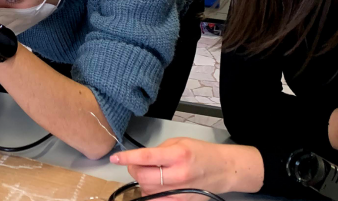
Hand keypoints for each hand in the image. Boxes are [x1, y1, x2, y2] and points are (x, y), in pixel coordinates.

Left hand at [110, 138, 263, 197]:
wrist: (223, 170)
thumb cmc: (201, 152)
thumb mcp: (179, 142)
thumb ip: (158, 150)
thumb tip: (139, 159)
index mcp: (177, 155)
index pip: (146, 157)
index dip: (128, 158)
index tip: (115, 158)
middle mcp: (178, 174)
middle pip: (143, 177)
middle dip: (134, 169)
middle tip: (136, 164)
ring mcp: (180, 191)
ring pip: (147, 190)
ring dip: (142, 182)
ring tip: (151, 174)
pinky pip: (156, 200)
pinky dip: (150, 193)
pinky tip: (156, 185)